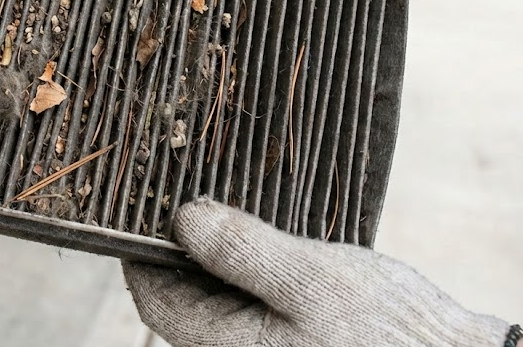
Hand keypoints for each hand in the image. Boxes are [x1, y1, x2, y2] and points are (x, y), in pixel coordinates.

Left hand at [123, 198, 507, 346]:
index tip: (136, 209)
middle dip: (177, 247)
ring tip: (219, 204)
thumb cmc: (386, 331)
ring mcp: (265, 344)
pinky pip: (249, 297)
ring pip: (216, 294)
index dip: (140, 253)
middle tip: (178, 192)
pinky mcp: (290, 335)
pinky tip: (259, 235)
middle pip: (183, 296)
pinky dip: (244, 265)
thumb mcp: (309, 279)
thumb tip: (183, 219)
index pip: (156, 299)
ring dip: (213, 252)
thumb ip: (241, 250)